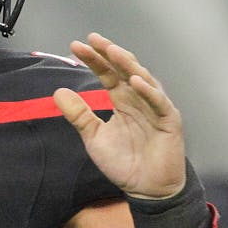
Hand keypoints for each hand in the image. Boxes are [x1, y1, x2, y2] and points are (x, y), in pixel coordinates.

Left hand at [54, 32, 185, 198]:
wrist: (146, 188)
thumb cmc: (124, 162)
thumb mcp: (94, 137)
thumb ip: (79, 115)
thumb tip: (58, 92)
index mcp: (122, 100)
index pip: (108, 74)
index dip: (94, 60)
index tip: (76, 46)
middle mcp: (139, 99)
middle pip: (124, 70)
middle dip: (110, 54)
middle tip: (93, 39)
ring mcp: (155, 108)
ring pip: (143, 80)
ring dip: (128, 65)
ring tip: (112, 52)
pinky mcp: (169, 121)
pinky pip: (158, 103)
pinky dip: (148, 92)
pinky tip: (134, 81)